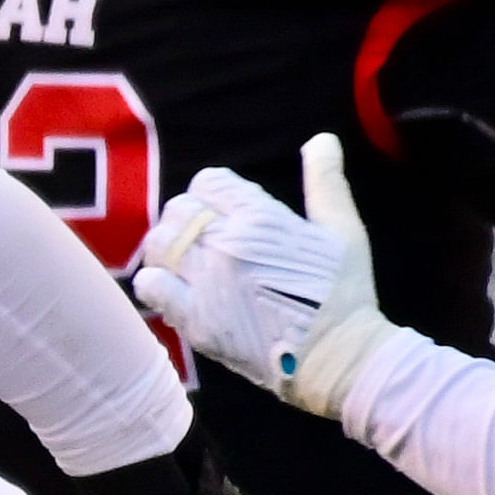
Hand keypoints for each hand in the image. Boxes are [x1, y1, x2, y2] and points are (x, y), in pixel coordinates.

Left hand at [131, 135, 397, 419]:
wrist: (336, 355)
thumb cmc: (343, 291)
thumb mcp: (343, 228)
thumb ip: (325, 182)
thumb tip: (320, 139)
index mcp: (261, 218)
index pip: (209, 183)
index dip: (212, 193)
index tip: (222, 210)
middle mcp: (226, 244)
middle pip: (179, 210)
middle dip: (188, 219)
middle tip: (203, 238)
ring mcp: (206, 282)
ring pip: (158, 244)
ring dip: (166, 248)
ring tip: (184, 260)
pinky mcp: (193, 318)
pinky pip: (150, 286)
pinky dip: (155, 282)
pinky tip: (173, 288)